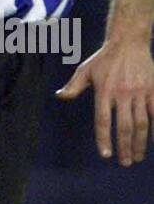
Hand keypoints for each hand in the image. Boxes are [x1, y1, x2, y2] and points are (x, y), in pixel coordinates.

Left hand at [56, 38, 153, 164]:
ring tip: (137, 157)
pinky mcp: (152, 90)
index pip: (103, 120)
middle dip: (125, 147)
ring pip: (141, 123)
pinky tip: (153, 141)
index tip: (106, 155)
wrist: (128, 41)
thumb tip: (60, 96)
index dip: (104, 139)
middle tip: (125, 162)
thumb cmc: (104, 58)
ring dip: (140, 143)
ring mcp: (138, 92)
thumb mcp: (86, 69)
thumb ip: (74, 86)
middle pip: (124, 126)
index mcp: (104, 91)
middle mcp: (122, 93)